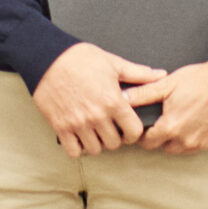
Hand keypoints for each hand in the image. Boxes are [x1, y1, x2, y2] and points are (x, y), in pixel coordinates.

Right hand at [32, 43, 164, 157]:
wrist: (46, 57)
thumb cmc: (79, 58)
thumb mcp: (112, 63)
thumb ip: (138, 74)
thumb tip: (161, 75)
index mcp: (113, 101)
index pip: (134, 132)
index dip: (134, 132)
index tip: (128, 128)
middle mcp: (97, 116)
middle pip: (114, 144)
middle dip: (115, 137)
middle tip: (110, 128)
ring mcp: (77, 123)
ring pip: (95, 149)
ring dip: (97, 143)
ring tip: (94, 132)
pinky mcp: (60, 127)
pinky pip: (73, 151)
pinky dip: (77, 147)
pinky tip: (79, 136)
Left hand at [137, 58, 207, 154]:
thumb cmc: (202, 79)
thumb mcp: (169, 83)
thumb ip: (144, 94)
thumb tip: (123, 99)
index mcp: (171, 127)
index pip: (148, 143)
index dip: (144, 135)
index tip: (147, 127)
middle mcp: (187, 140)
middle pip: (166, 147)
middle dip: (164, 137)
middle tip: (168, 119)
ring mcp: (205, 144)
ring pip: (185, 149)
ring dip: (182, 138)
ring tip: (187, 118)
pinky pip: (205, 145)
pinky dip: (202, 136)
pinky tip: (204, 121)